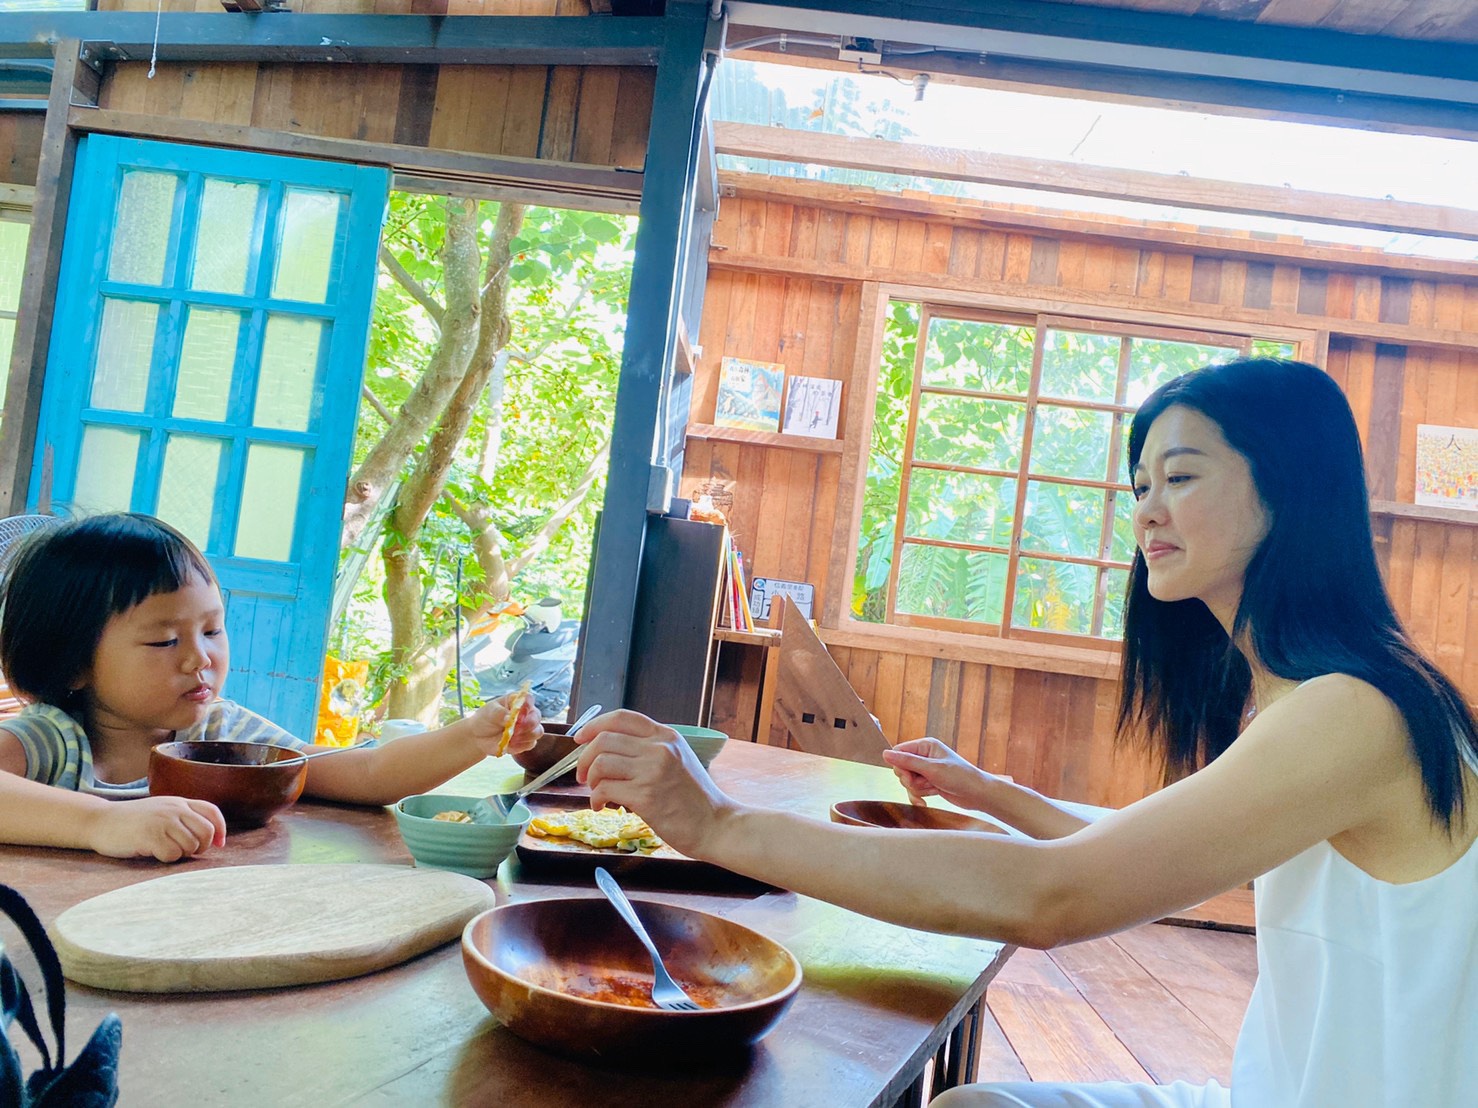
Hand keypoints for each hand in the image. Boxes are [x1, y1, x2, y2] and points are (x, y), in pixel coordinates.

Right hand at [89, 797, 226, 861]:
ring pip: (191, 845)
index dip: (220, 830)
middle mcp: (174, 809)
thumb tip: (212, 837)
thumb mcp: (161, 810)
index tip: (219, 844)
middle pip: (206, 832)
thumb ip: (183, 817)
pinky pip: (173, 854)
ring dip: (181, 854)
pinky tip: (153, 853)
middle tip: (186, 852)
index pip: (212, 812)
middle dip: (201, 847)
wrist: (99, 821)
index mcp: (179, 802)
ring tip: (164, 850)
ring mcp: (162, 821)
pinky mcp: (150, 836)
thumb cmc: (132, 821)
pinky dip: (166, 859)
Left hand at [468, 692, 543, 756]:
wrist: (479, 736)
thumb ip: (500, 713)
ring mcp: (528, 728)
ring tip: (510, 739)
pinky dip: (520, 746)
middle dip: (527, 724)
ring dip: (525, 736)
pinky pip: (531, 744)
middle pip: (536, 717)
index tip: (519, 714)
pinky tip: (509, 745)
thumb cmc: (485, 719)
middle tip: (514, 730)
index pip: (529, 699)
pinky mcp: (526, 741)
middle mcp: (527, 713)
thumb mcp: (489, 712)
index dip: (527, 705)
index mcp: (518, 701)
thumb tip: (509, 718)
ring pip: (537, 732)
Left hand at [572, 710, 732, 857]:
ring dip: (590, 779)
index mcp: (666, 735)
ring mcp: (652, 771)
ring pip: (601, 763)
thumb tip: (609, 750)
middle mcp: (659, 748)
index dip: (594, 725)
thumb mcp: (678, 759)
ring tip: (597, 793)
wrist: (716, 825)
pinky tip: (602, 807)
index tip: (579, 738)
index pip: (621, 717)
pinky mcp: (645, 797)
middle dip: (585, 758)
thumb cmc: (695, 798)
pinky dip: (596, 799)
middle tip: (582, 775)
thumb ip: (650, 750)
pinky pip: (604, 789)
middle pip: (604, 739)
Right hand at [881, 738, 992, 810]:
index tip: (908, 776)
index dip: (900, 766)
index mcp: (925, 746)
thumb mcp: (932, 769)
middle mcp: (925, 757)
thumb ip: (907, 761)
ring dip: (917, 789)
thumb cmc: (960, 777)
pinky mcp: (929, 783)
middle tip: (924, 783)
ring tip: (933, 789)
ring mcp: (927, 771)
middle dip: (910, 780)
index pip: (899, 752)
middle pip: (901, 768)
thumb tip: (885, 753)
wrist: (978, 794)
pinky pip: (914, 790)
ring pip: (908, 782)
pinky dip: (918, 797)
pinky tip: (925, 803)